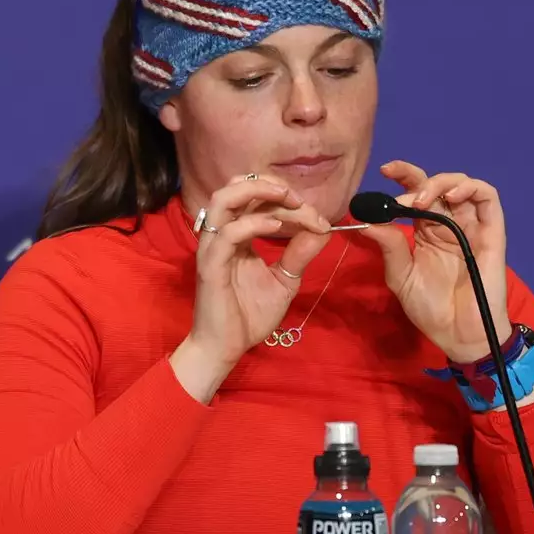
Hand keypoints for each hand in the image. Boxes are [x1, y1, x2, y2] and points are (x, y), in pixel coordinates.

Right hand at [171, 176, 330, 400]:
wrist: (227, 347)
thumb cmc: (250, 315)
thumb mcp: (285, 280)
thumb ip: (300, 253)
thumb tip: (323, 228)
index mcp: (237, 235)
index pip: (258, 201)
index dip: (289, 201)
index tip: (319, 219)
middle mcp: (222, 234)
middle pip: (235, 187)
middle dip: (270, 185)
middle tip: (299, 200)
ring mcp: (213, 247)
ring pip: (223, 200)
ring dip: (257, 192)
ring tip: (288, 201)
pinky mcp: (210, 265)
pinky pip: (227, 234)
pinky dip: (253, 224)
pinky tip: (277, 228)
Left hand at [358, 160, 511, 363]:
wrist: (458, 334)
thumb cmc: (431, 309)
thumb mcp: (401, 277)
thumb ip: (389, 247)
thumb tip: (366, 220)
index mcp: (427, 231)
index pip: (417, 192)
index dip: (403, 175)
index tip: (385, 170)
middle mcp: (450, 223)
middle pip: (437, 185)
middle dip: (416, 180)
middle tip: (399, 196)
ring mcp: (472, 226)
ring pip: (464, 185)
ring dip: (442, 183)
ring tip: (422, 201)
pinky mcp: (491, 232)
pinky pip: (488, 198)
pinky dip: (471, 188)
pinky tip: (452, 197)